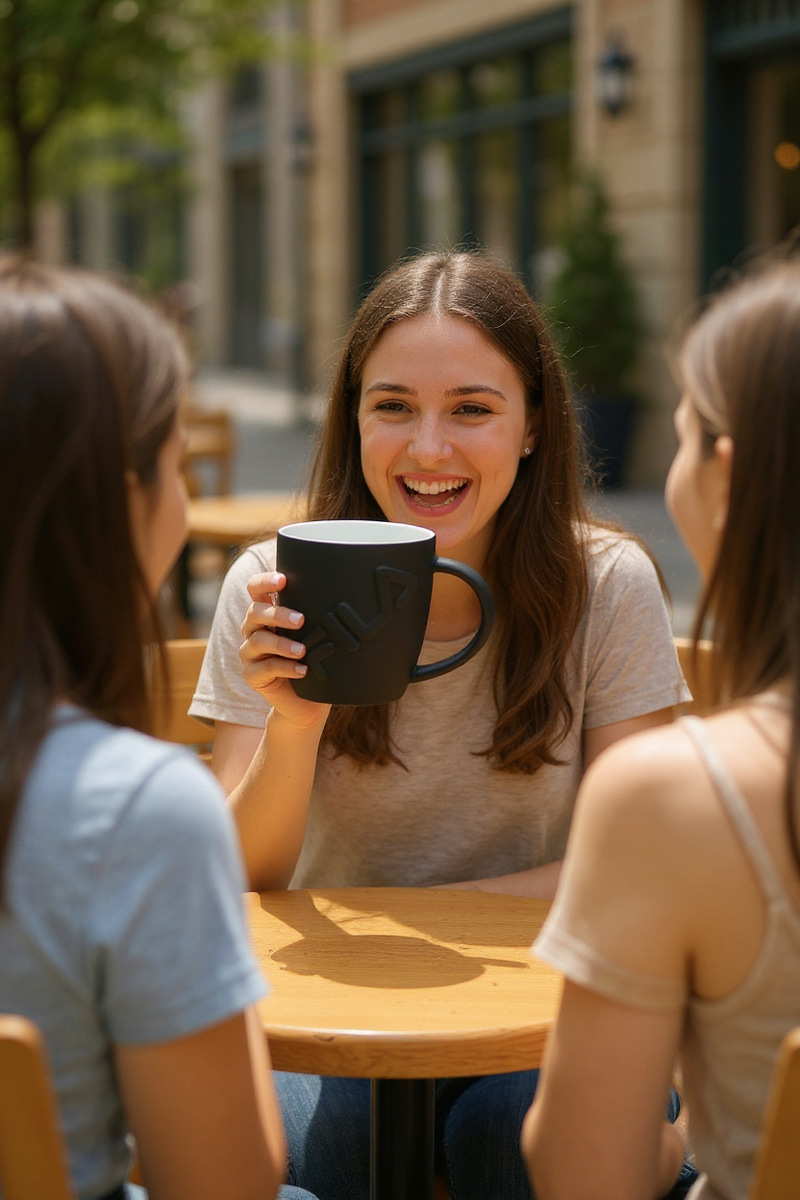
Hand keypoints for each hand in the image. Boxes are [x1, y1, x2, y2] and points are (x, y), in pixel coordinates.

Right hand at [239, 573, 329, 729]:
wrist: (305, 701)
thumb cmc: (313, 660)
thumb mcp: (316, 634)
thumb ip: (320, 616)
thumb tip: (350, 598)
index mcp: (266, 613)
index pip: (255, 589)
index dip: (265, 581)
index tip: (283, 580)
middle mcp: (253, 629)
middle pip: (254, 612)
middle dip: (278, 614)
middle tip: (302, 620)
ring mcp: (249, 652)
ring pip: (258, 641)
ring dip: (282, 644)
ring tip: (303, 650)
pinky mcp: (251, 675)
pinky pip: (265, 668)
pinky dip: (285, 668)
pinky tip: (303, 670)